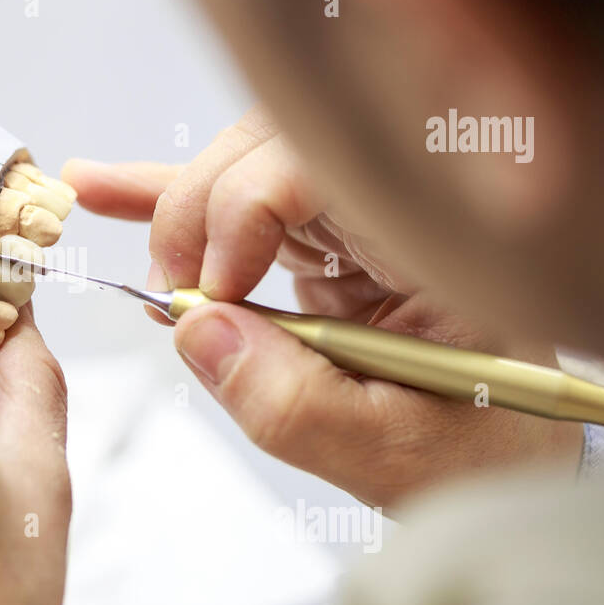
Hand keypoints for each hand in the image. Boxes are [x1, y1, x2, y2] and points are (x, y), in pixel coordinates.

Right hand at [63, 108, 581, 508]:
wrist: (501, 458)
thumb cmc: (478, 452)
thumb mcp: (395, 453)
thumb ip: (295, 404)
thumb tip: (192, 330)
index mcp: (441, 235)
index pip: (330, 162)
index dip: (249, 207)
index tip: (214, 294)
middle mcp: (397, 205)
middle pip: (275, 146)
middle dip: (203, 206)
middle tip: (171, 291)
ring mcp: (355, 214)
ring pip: (246, 165)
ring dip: (173, 199)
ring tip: (106, 219)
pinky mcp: (318, 238)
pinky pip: (234, 207)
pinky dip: (168, 200)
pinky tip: (102, 189)